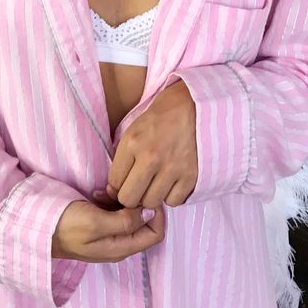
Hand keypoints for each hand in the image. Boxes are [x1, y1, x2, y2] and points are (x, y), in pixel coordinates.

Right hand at [52, 198, 164, 262]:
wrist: (37, 228)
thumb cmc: (65, 226)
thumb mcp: (96, 223)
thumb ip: (125, 221)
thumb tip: (151, 213)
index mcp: (121, 247)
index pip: (156, 233)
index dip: (156, 213)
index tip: (142, 194)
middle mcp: (119, 242)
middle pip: (145, 222)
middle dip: (137, 203)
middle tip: (121, 190)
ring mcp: (109, 232)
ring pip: (130, 213)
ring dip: (123, 199)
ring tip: (105, 190)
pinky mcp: (99, 222)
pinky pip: (116, 210)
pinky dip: (111, 199)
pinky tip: (98, 192)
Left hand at [105, 79, 197, 209]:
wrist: (193, 105)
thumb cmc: (160, 118)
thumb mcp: (133, 130)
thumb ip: (123, 159)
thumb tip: (113, 191)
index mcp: (133, 143)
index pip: (114, 183)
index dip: (116, 187)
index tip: (124, 183)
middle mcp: (151, 157)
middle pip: (130, 198)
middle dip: (131, 196)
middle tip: (138, 188)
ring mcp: (172, 167)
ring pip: (151, 203)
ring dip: (152, 196)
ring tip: (156, 183)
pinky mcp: (191, 175)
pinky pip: (174, 201)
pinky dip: (171, 195)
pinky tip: (171, 182)